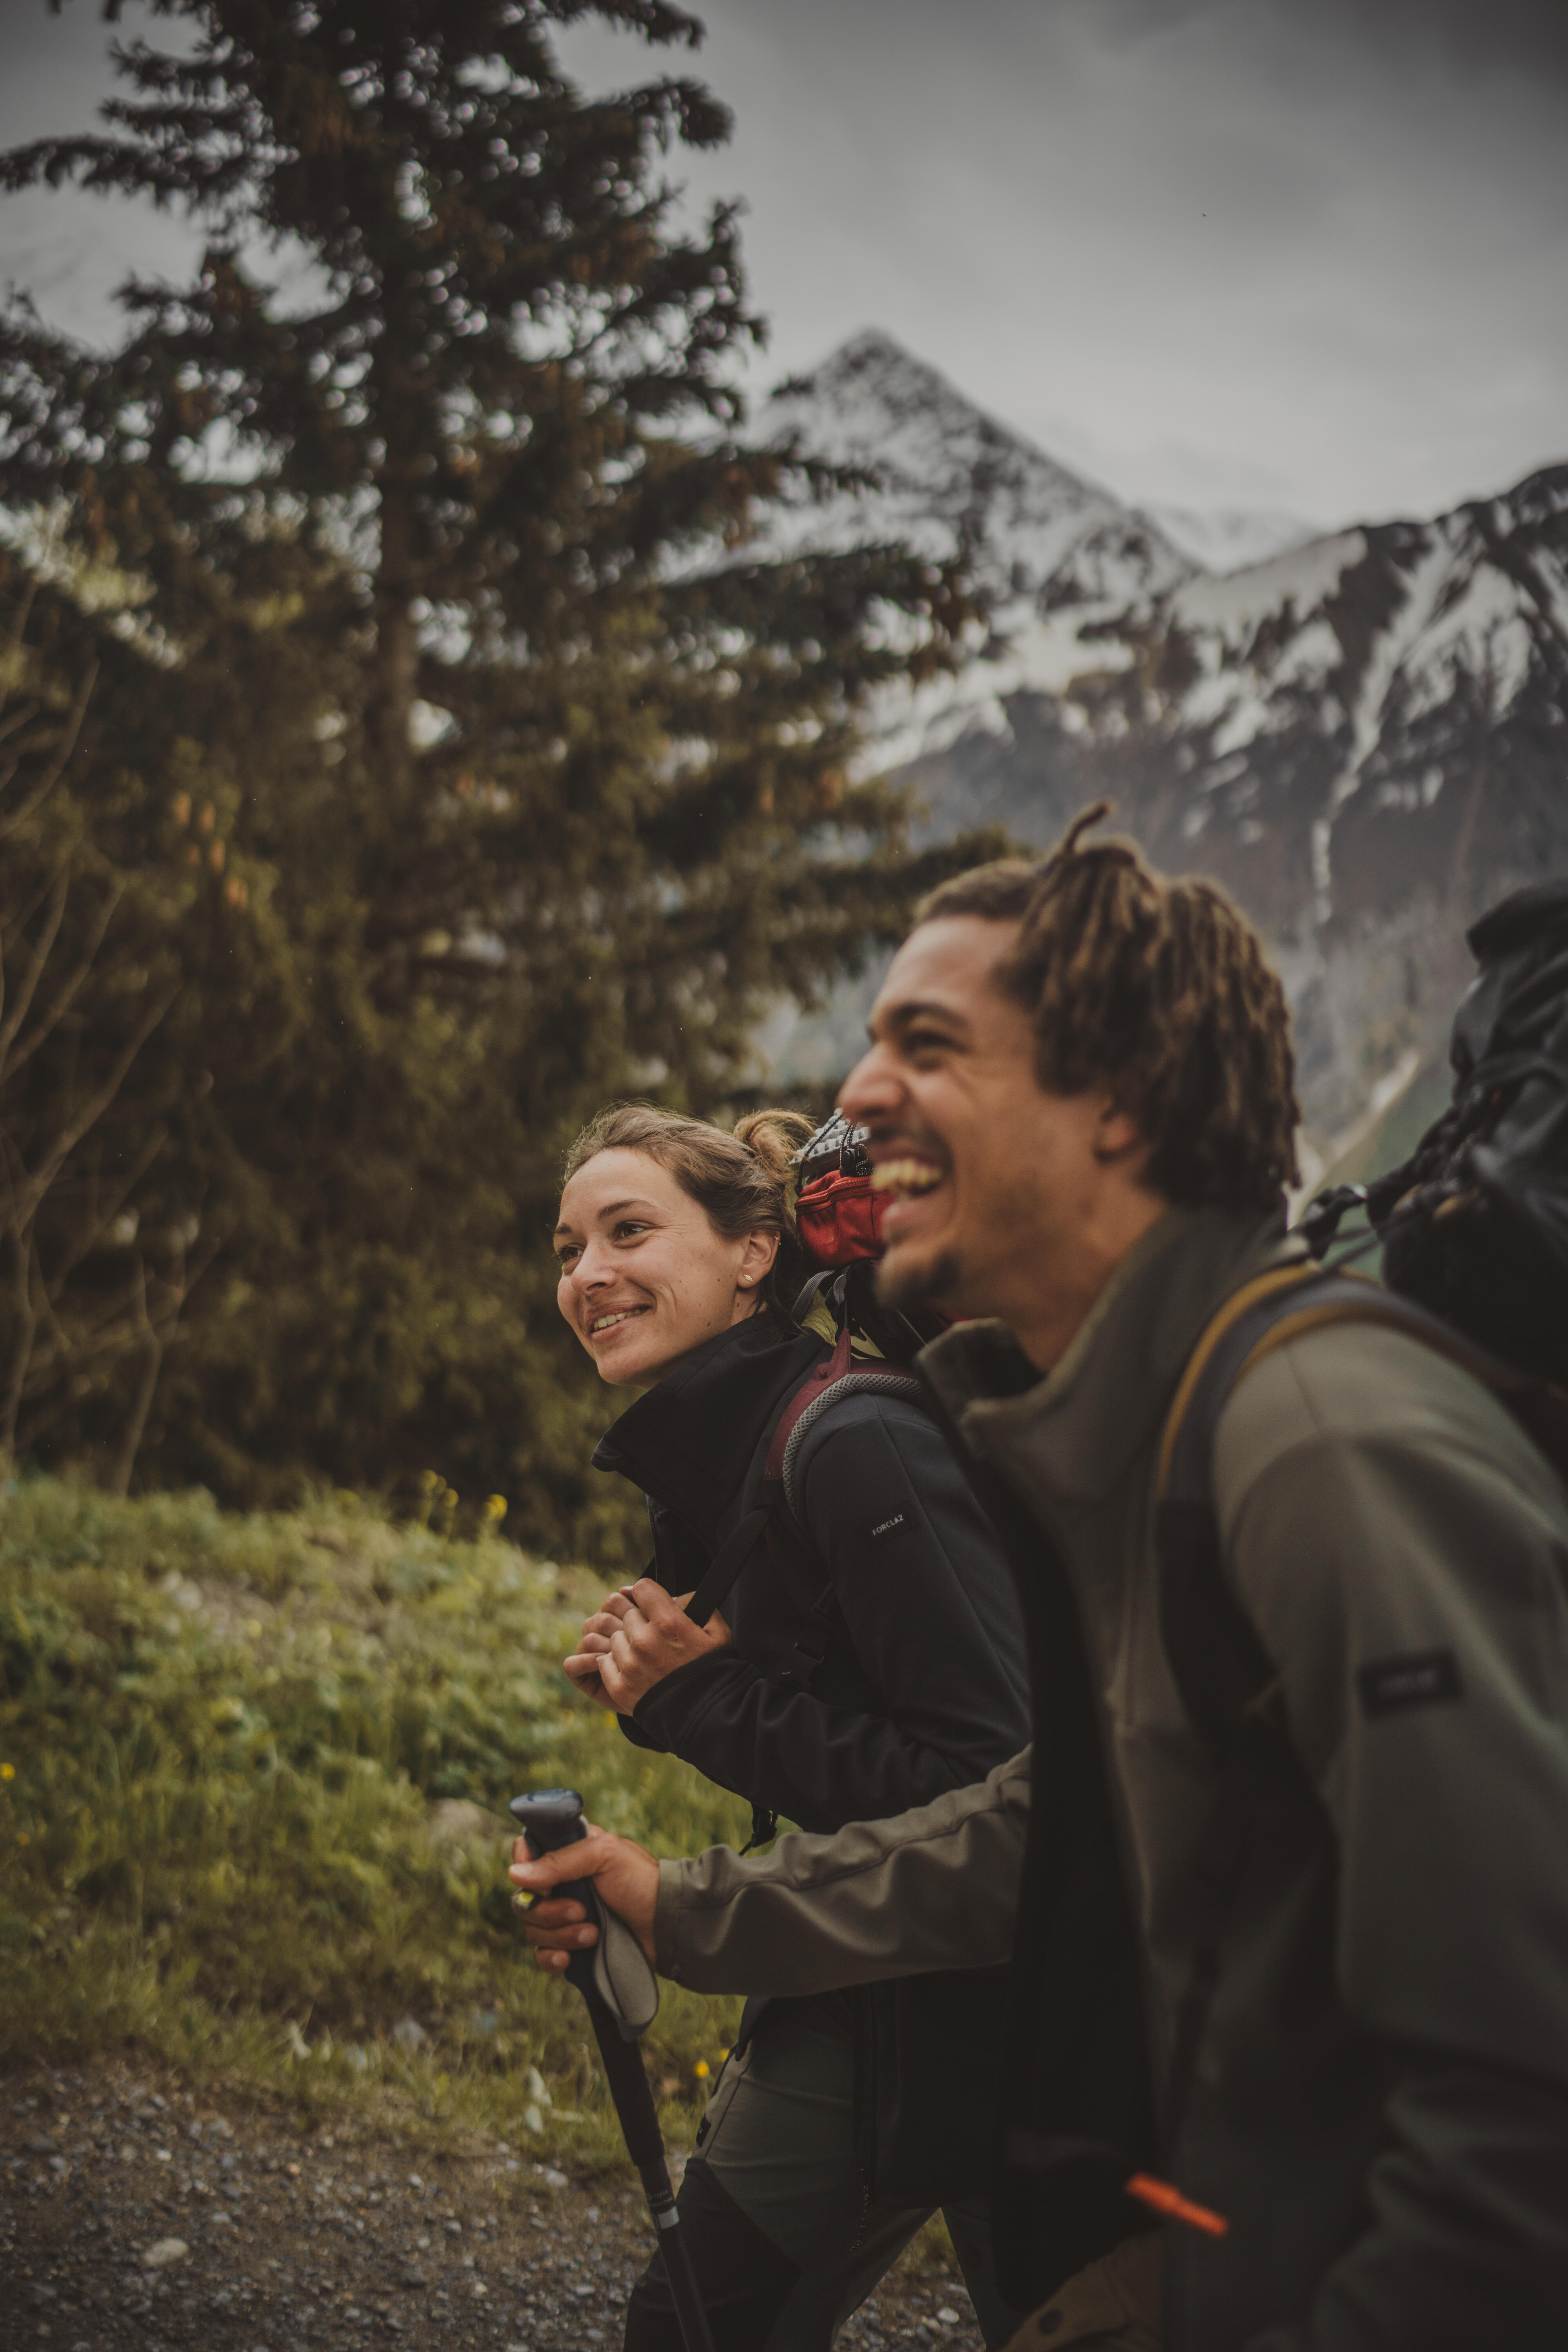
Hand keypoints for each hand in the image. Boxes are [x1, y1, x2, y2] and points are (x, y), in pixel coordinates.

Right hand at [509, 1822, 659, 1971]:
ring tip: (593, 1933)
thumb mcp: (604, 1856)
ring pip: (533, 1929)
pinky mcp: (571, 1945)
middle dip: (550, 1911)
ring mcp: (565, 1916)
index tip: (546, 1882)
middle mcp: (562, 1883)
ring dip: (561, 1935)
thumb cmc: (641, 1881)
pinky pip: (541, 1956)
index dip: (527, 1868)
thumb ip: (559, 1861)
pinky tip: (569, 1958)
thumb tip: (514, 1873)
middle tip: (583, 1911)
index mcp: (568, 1853)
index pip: (526, 1853)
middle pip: (524, 1899)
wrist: (667, 1926)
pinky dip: (551, 1959)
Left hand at [563, 1579, 730, 1714]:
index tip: (652, 1603)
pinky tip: (634, 1668)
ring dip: (628, 1643)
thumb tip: (674, 1596)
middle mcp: (644, 1641)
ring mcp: (630, 1665)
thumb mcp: (717, 1631)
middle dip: (641, 1621)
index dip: (648, 1594)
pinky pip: (604, 1662)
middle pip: (628, 1615)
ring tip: (647, 1656)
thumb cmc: (715, 1671)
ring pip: (615, 1638)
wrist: (708, 1717)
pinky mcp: (620, 1687)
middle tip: (656, 1637)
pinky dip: (616, 1663)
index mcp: (669, 1623)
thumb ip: (695, 1604)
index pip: (642, 1588)